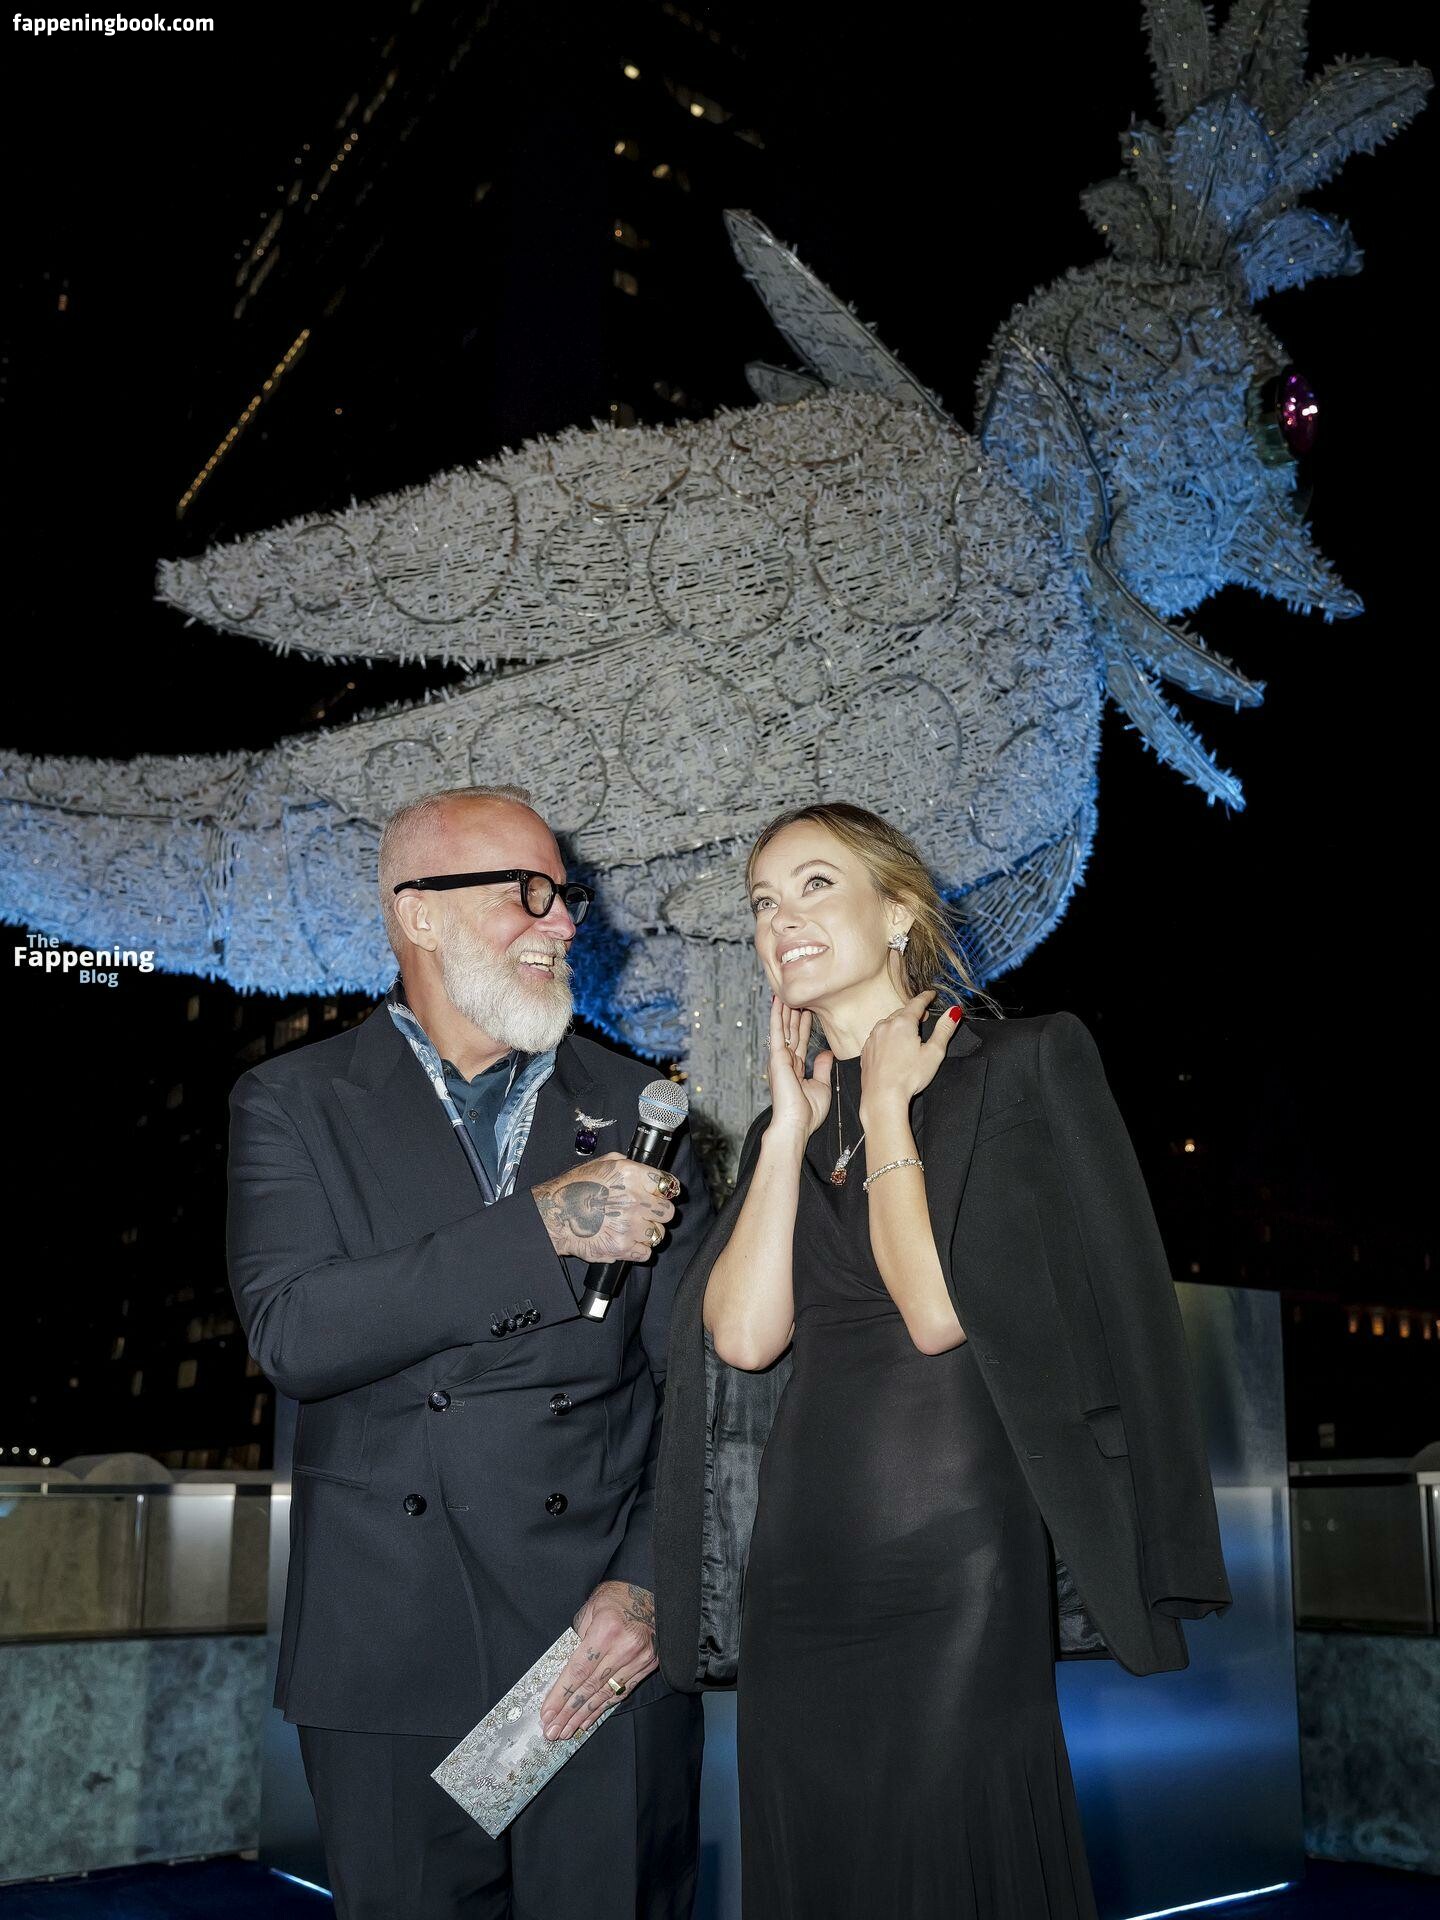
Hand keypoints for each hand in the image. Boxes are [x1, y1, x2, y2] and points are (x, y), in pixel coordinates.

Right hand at [532, 1157, 678, 1261]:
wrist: (554, 1215)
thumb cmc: (574, 1188)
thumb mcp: (603, 1163)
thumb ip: (630, 1166)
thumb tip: (648, 1173)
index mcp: (632, 1175)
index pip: (668, 1184)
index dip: (666, 1191)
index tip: (663, 1195)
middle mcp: (634, 1200)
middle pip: (668, 1211)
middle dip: (658, 1213)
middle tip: (646, 1213)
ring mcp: (630, 1226)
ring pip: (659, 1234)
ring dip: (648, 1233)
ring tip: (631, 1228)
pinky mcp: (623, 1247)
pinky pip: (646, 1253)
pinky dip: (638, 1250)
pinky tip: (626, 1241)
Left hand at [539, 1582, 657, 1740]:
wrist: (648, 1591)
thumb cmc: (614, 1598)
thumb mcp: (590, 1611)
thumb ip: (578, 1641)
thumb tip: (564, 1674)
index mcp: (607, 1629)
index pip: (579, 1670)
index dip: (561, 1695)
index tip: (547, 1713)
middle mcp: (625, 1647)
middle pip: (590, 1687)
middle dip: (568, 1712)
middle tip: (553, 1731)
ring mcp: (639, 1658)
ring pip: (606, 1694)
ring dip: (583, 1716)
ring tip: (567, 1730)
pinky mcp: (648, 1665)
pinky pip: (621, 1692)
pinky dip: (603, 1708)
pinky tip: (588, 1720)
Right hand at [766, 994, 832, 1141]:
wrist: (795, 1124)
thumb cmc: (807, 1112)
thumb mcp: (821, 1086)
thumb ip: (822, 1068)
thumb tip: (826, 1053)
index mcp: (795, 1069)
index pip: (801, 1041)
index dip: (804, 1026)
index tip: (807, 1011)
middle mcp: (786, 1062)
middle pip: (791, 1032)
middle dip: (794, 1014)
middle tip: (797, 996)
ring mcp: (780, 1059)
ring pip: (783, 1028)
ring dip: (784, 1010)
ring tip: (786, 993)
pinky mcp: (777, 1057)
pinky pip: (776, 1032)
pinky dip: (776, 1016)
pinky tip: (777, 1002)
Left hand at [859, 992, 960, 1120]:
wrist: (883, 1097)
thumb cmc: (910, 1077)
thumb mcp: (934, 1052)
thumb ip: (944, 1030)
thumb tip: (954, 1012)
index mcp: (903, 1023)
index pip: (916, 1003)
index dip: (926, 997)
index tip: (931, 994)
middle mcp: (884, 1026)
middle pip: (901, 1012)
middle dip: (913, 1012)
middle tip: (923, 1015)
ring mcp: (873, 1038)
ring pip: (888, 1023)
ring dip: (899, 1024)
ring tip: (908, 1031)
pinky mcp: (866, 1050)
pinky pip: (878, 1036)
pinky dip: (887, 1036)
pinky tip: (893, 1046)